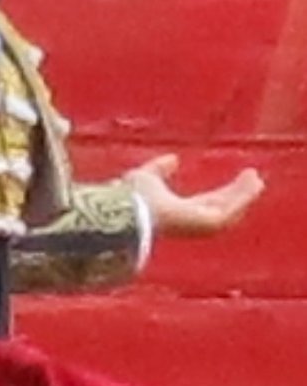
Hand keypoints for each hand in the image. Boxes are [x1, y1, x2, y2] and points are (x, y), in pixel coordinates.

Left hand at [124, 152, 264, 237]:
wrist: (128, 210)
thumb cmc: (131, 197)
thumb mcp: (147, 176)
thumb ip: (159, 169)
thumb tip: (173, 159)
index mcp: (179, 214)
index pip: (208, 203)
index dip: (224, 192)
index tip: (238, 178)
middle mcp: (193, 223)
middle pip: (223, 207)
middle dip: (239, 193)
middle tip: (254, 177)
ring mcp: (201, 226)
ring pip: (231, 210)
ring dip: (244, 195)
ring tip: (256, 179)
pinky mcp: (208, 225)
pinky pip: (231, 211)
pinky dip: (243, 197)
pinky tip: (252, 184)